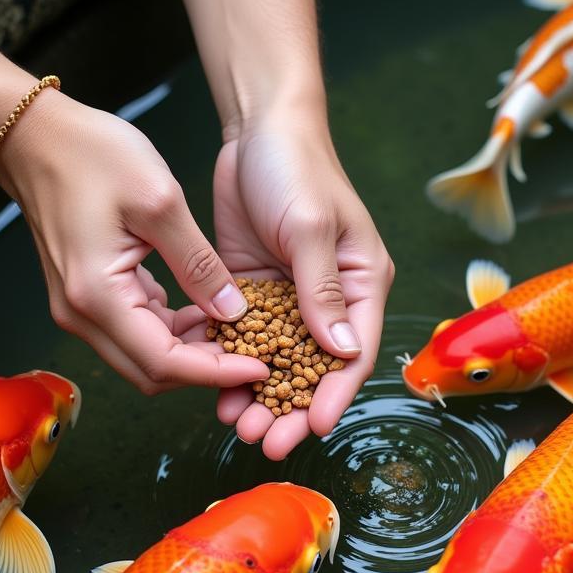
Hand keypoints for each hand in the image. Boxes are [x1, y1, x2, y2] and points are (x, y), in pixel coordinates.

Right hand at [0, 90, 268, 395]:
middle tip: (255, 352)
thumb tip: (233, 311)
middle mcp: (83, 315)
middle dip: (205, 369)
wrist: (34, 136)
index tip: (260, 369)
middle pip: (151, 372)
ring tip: (236, 332)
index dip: (216, 371)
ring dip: (190, 352)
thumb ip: (199, 263)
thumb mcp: (160, 201)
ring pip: (143, 356)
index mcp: (99, 296)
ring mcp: (80, 309)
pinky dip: (171, 331)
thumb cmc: (91, 155)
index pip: (163, 362)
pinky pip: (135, 331)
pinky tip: (203, 311)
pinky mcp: (86, 297)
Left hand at [212, 111, 393, 458]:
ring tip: (236, 426)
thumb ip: (322, 289)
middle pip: (312, 369)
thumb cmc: (298, 168)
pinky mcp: (251, 291)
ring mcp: (287, 299)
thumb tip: (342, 353)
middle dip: (291, 408)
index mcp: (361, 286)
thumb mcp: (311, 227)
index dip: (334, 394)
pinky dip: (229, 362)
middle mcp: (327, 300)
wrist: (257, 129)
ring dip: (257, 394)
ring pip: (275, 361)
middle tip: (267, 443)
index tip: (313, 428)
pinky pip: (241, 337)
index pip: (353, 354)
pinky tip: (212, 390)